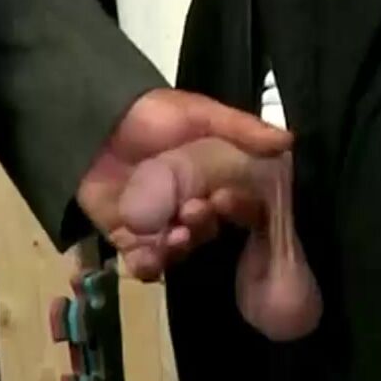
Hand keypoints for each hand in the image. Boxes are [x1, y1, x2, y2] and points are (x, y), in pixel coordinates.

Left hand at [76, 87, 292, 279]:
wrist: (92, 123)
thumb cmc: (150, 115)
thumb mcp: (198, 113)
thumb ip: (241, 128)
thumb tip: (289, 140)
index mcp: (212, 181)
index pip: (235, 205)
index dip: (235, 208)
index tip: (226, 198)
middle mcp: (189, 208)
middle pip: (206, 232)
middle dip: (202, 227)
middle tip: (191, 212)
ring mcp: (159, 227)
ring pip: (178, 252)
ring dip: (179, 250)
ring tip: (173, 236)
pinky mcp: (128, 240)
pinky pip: (144, 264)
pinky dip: (148, 267)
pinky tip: (147, 259)